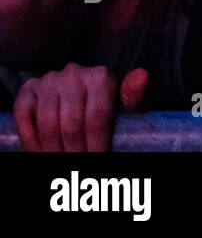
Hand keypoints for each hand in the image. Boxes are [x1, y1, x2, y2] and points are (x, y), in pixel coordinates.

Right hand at [14, 64, 147, 151]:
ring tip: (60, 160)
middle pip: (71, 123)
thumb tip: (142, 76)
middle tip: (77, 164)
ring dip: (52, 148)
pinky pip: (24, 114)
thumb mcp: (126, 104)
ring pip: (47, 122)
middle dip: (74, 150)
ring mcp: (50, 79)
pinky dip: (30, 137)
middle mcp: (74, 73)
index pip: (96, 117)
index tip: (98, 159)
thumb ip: (133, 95)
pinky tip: (39, 151)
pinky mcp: (30, 87)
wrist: (87, 95)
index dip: (96, 144)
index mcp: (100, 77)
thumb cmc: (110, 105)